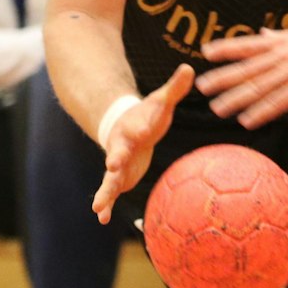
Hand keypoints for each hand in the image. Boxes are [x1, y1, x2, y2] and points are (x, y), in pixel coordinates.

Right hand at [92, 65, 193, 224]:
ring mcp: (116, 162)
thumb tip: (189, 68)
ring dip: (105, 191)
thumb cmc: (148, 115)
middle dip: (116, 158)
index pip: (138, 125)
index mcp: (133, 126)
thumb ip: (174, 88)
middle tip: (113, 164)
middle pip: (118, 152)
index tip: (142, 131)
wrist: (125, 126)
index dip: (140, 127)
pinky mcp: (118, 177)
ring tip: (98, 208)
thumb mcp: (161, 102)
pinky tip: (102, 219)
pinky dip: (106, 204)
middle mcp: (121, 145)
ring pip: (110, 178)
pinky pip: (111, 192)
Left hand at [198, 24, 287, 128]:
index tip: (206, 52)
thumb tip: (262, 32)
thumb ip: (279, 36)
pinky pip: (278, 102)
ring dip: (235, 99)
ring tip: (217, 108)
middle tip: (201, 86)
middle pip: (246, 68)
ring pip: (258, 87)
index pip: (248, 45)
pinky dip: (260, 111)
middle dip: (222, 77)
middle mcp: (282, 56)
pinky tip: (246, 120)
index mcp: (281, 42)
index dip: (226, 48)